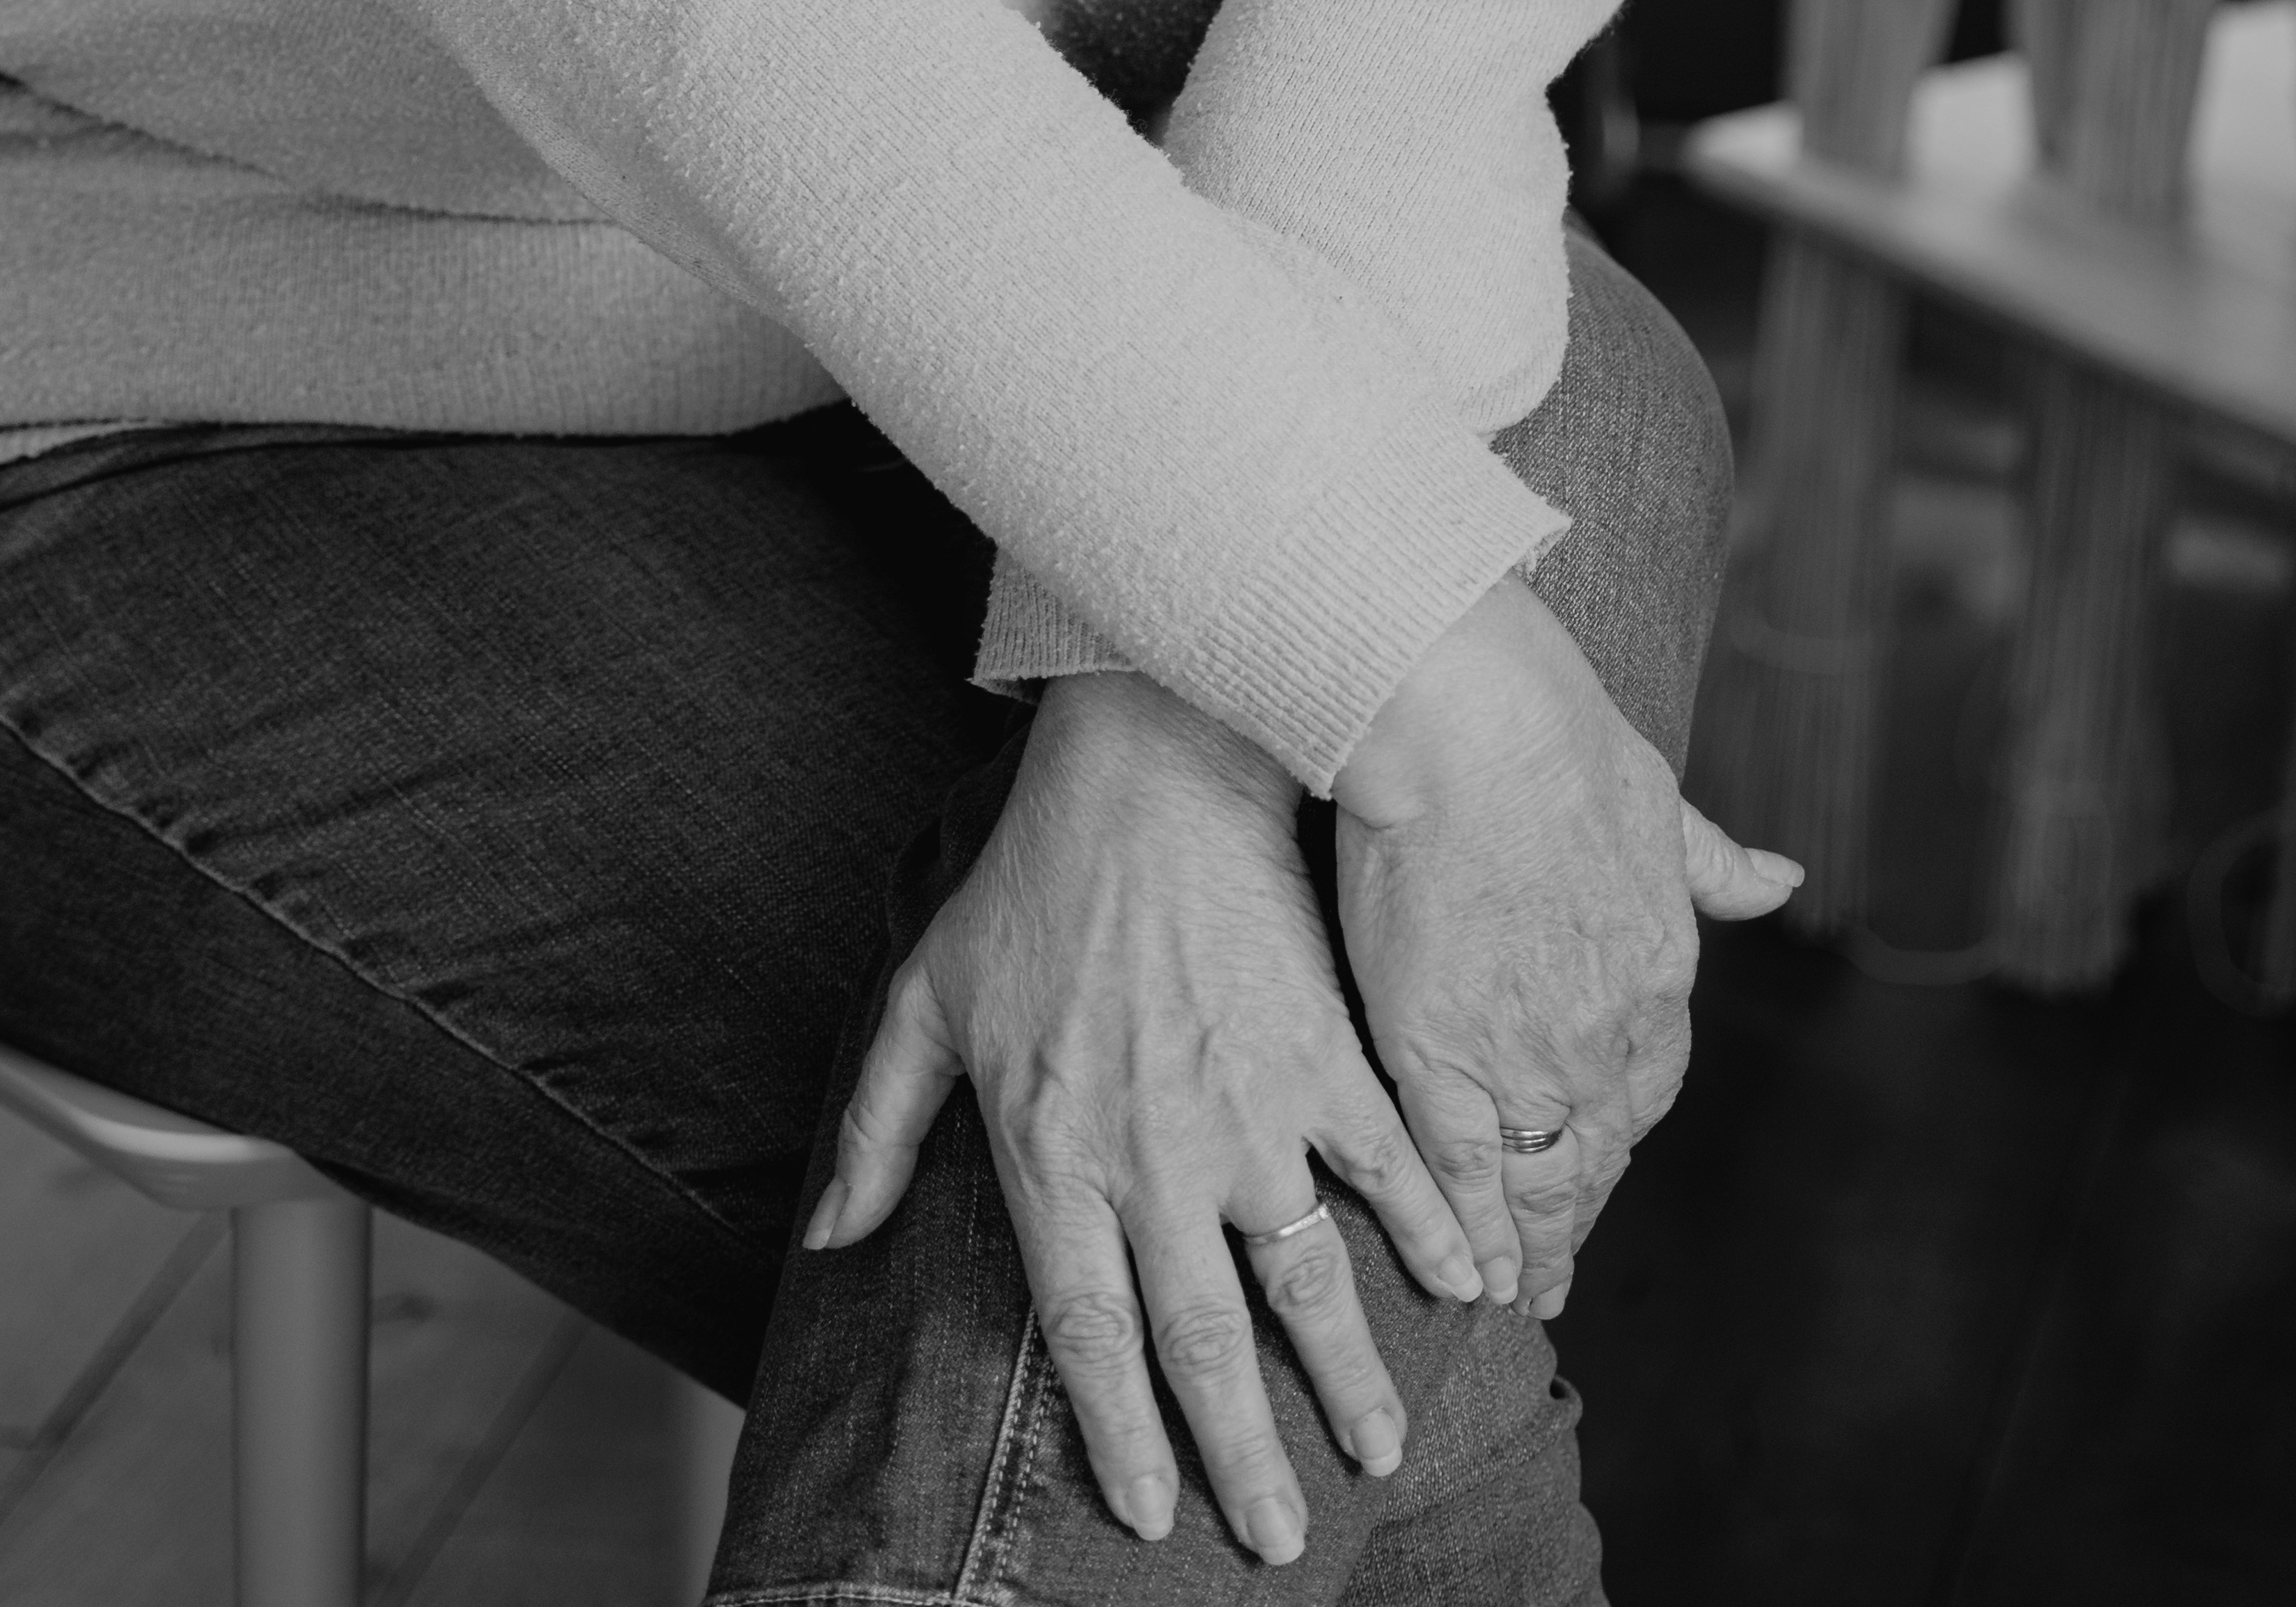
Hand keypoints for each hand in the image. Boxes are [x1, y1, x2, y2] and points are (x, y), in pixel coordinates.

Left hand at [806, 669, 1485, 1566]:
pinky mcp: (1323, 1053)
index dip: (1125, 1436)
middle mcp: (1155, 1156)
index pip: (1092, 1334)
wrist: (1147, 767)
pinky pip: (1390, 1171)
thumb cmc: (1030, 879)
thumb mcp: (923, 998)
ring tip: (1380, 1456)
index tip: (1157, 1514)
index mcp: (1057, 1154)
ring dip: (1350, 1382)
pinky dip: (1434, 1237)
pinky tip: (1469, 1294)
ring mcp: (1249, 1110)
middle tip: (1281, 1543)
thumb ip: (876, 1130)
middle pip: (1203, 1344)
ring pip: (1307, 1284)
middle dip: (1245, 1457)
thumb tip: (826, 1240)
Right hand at [1333, 571, 1800, 1324]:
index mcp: (1659, 975)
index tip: (1599, 1157)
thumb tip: (1783, 879)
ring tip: (1517, 1290)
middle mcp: (1605, 1035)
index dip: (1618, 1130)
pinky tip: (1469, 1272)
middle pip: (1596, 1148)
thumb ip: (1714, 865)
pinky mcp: (1439, 1054)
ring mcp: (1524, 1054)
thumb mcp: (1661, 805)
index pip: (1646, 1085)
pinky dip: (1469, 1227)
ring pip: (1536, 1177)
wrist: (1473, 727)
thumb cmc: (1557, 741)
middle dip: (1578, 1208)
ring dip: (1531, 1245)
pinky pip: (1464, 1170)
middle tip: (1558, 1260)